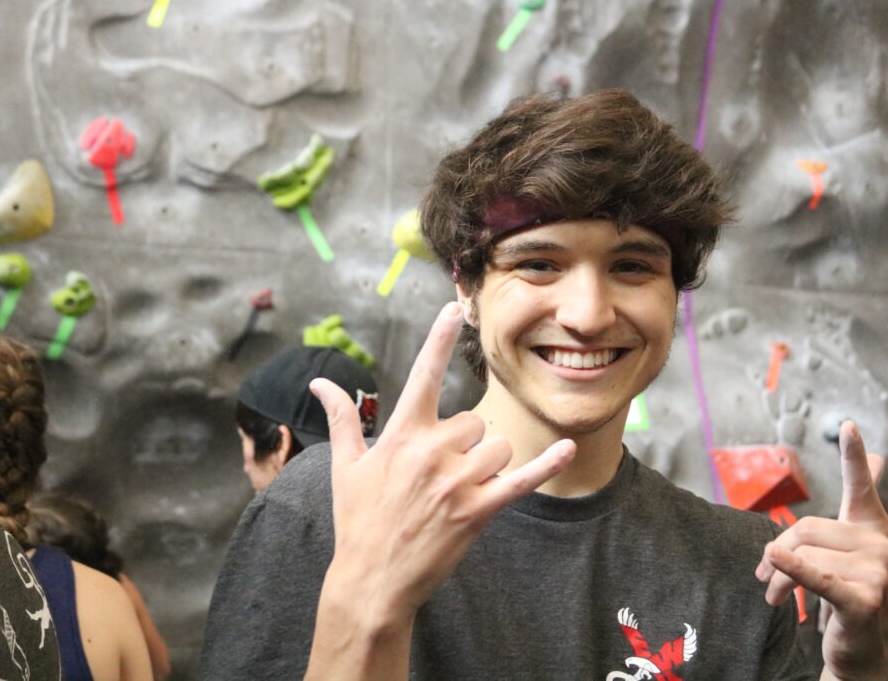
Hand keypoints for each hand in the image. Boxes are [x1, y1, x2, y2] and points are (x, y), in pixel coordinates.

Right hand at [310, 301, 574, 623]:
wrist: (373, 579)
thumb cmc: (358, 521)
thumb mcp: (345, 467)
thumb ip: (341, 418)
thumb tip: (320, 382)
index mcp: (401, 435)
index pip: (422, 375)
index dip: (438, 339)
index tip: (454, 309)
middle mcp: (432, 452)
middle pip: (473, 422)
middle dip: (464, 443)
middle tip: (440, 474)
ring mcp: (458, 481)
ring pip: (497, 447)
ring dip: (487, 463)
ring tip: (460, 489)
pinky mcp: (479, 509)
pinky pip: (522, 479)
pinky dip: (547, 464)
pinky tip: (567, 448)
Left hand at [755, 421, 887, 679]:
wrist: (857, 649)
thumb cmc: (842, 593)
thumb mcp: (836, 555)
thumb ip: (832, 522)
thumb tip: (852, 481)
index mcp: (871, 527)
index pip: (859, 485)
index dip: (853, 456)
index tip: (847, 426)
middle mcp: (880, 544)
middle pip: (805, 529)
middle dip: (776, 554)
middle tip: (762, 575)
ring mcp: (877, 573)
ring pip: (801, 557)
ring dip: (776, 579)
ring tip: (774, 595)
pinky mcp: (863, 601)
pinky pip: (816, 579)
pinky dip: (792, 571)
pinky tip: (773, 561)